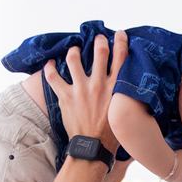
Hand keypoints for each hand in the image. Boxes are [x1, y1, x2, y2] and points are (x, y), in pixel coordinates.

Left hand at [43, 30, 125, 151]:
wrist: (94, 148)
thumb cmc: (112, 134)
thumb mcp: (125, 111)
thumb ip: (126, 96)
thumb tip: (132, 89)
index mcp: (116, 88)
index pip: (121, 57)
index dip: (120, 42)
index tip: (118, 34)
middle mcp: (99, 84)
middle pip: (100, 52)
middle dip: (99, 41)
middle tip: (97, 39)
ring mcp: (81, 89)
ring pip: (74, 60)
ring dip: (74, 51)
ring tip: (74, 50)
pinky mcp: (66, 97)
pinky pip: (53, 77)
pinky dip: (49, 68)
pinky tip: (50, 63)